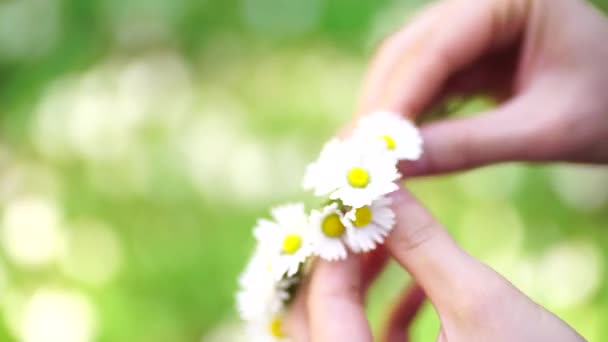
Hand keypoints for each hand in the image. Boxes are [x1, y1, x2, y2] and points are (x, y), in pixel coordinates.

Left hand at [283, 187, 583, 340]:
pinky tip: (421, 284)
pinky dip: (391, 311)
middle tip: (364, 217)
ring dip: (364, 283)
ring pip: (344, 328)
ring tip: (390, 238)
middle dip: (342, 263)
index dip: (334, 248)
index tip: (352, 202)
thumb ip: (424, 244)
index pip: (322, 304)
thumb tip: (385, 187)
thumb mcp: (479, 305)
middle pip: (319, 317)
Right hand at [358, 0, 607, 176]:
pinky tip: (390, 152)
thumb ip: (471, 146)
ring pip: (405, 72)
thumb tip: (397, 170)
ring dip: (384, 117)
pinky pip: (421, 89)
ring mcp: (467, 32)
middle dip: (379, 109)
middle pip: (407, 55)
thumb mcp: (545, 130)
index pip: (437, 48)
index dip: (397, 99)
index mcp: (508, 0)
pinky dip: (404, 122)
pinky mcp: (463, 59)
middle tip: (353, 159)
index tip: (369, 148)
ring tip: (363, 162)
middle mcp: (478, 7)